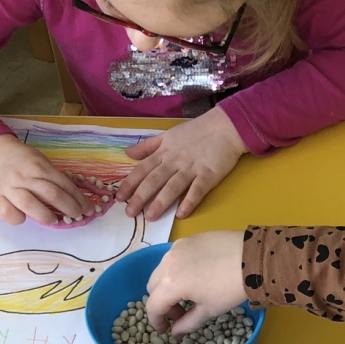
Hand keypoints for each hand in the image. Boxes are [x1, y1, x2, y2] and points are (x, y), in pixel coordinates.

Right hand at [0, 133, 88, 224]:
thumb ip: (54, 178)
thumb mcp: (41, 162)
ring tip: (54, 221)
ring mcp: (9, 187)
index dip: (79, 199)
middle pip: (51, 194)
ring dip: (46, 215)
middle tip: (77, 216)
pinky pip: (7, 212)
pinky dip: (17, 218)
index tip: (89, 209)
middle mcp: (24, 176)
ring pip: (29, 203)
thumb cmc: (23, 162)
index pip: (64, 184)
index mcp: (39, 166)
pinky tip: (25, 219)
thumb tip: (77, 200)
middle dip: (69, 208)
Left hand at [117, 109, 245, 222]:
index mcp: (164, 152)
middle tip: (129, 212)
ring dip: (160, 202)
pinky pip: (197, 190)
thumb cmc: (196, 131)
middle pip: (154, 180)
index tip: (119, 197)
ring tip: (150, 217)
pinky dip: (189, 201)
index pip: (142, 169)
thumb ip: (148, 146)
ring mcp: (192, 168)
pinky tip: (181, 214)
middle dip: (140, 196)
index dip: (130, 183)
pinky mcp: (209, 175)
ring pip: (173, 186)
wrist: (225, 126)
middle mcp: (174, 161)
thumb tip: (127, 153)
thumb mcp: (168, 134)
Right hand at [145, 230, 245, 332]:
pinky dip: (177, 269)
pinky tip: (196, 275)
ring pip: (161, 270)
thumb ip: (187, 323)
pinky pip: (174, 256)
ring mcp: (177, 247)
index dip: (156, 321)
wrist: (252, 257)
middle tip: (180, 312)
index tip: (165, 329)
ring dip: (168, 285)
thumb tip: (175, 333)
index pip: (153, 306)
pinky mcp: (188, 238)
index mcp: (171, 284)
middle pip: (152, 286)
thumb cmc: (230, 288)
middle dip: (162, 302)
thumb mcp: (209, 309)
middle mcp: (167, 263)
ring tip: (189, 293)